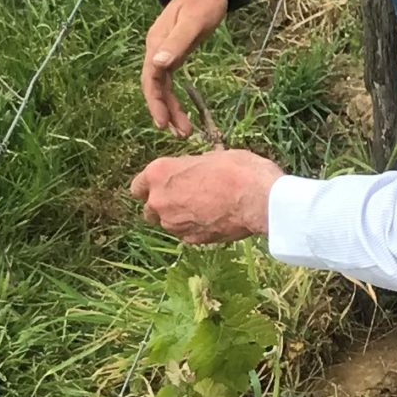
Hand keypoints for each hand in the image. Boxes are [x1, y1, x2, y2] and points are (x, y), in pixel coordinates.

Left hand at [129, 147, 284, 243]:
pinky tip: (213, 218)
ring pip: (167, 223)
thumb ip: (191, 168)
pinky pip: (186, 234)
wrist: (259, 199)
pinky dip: (195, 228)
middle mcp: (160, 200)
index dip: (149, 185)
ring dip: (179, 217)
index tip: (162, 184)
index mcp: (159, 173)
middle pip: (149, 208)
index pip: (137, 185)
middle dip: (162, 204)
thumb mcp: (211, 156)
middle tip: (185, 195)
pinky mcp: (191, 240)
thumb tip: (194, 171)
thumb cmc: (237, 169)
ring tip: (203, 206)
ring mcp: (174, 224)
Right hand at [142, 0, 229, 134]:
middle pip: (154, 86)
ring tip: (184, 129)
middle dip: (164, 111)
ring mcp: (164, 51)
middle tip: (180, 133)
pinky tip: (180, 110)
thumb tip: (158, 65)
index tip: (163, 123)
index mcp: (157, 44)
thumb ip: (177, 43)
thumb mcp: (194, 22)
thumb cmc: (203, 2)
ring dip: (170, 108)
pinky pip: (168, 80)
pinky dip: (173, 97)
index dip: (155, 102)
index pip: (151, 79)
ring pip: (162, 86)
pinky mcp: (173, 52)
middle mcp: (156, 49)